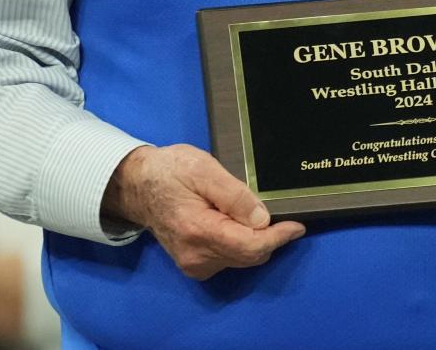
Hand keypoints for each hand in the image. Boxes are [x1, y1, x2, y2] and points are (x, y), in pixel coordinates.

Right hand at [103, 144, 305, 279]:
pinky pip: (230, 259)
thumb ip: (234, 195)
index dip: (279, 237)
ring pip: (242, 259)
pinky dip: (242, 244)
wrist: (138, 185)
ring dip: (256, 240)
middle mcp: (197, 257)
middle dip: (271, 237)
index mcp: (199, 232)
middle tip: (282, 212)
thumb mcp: (204, 170)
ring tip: (254, 212)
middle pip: (250, 256)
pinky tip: (239, 222)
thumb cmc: (171, 171)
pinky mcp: (194, 266)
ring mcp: (194, 265)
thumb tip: (263, 219)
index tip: (297, 225)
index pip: (251, 246)